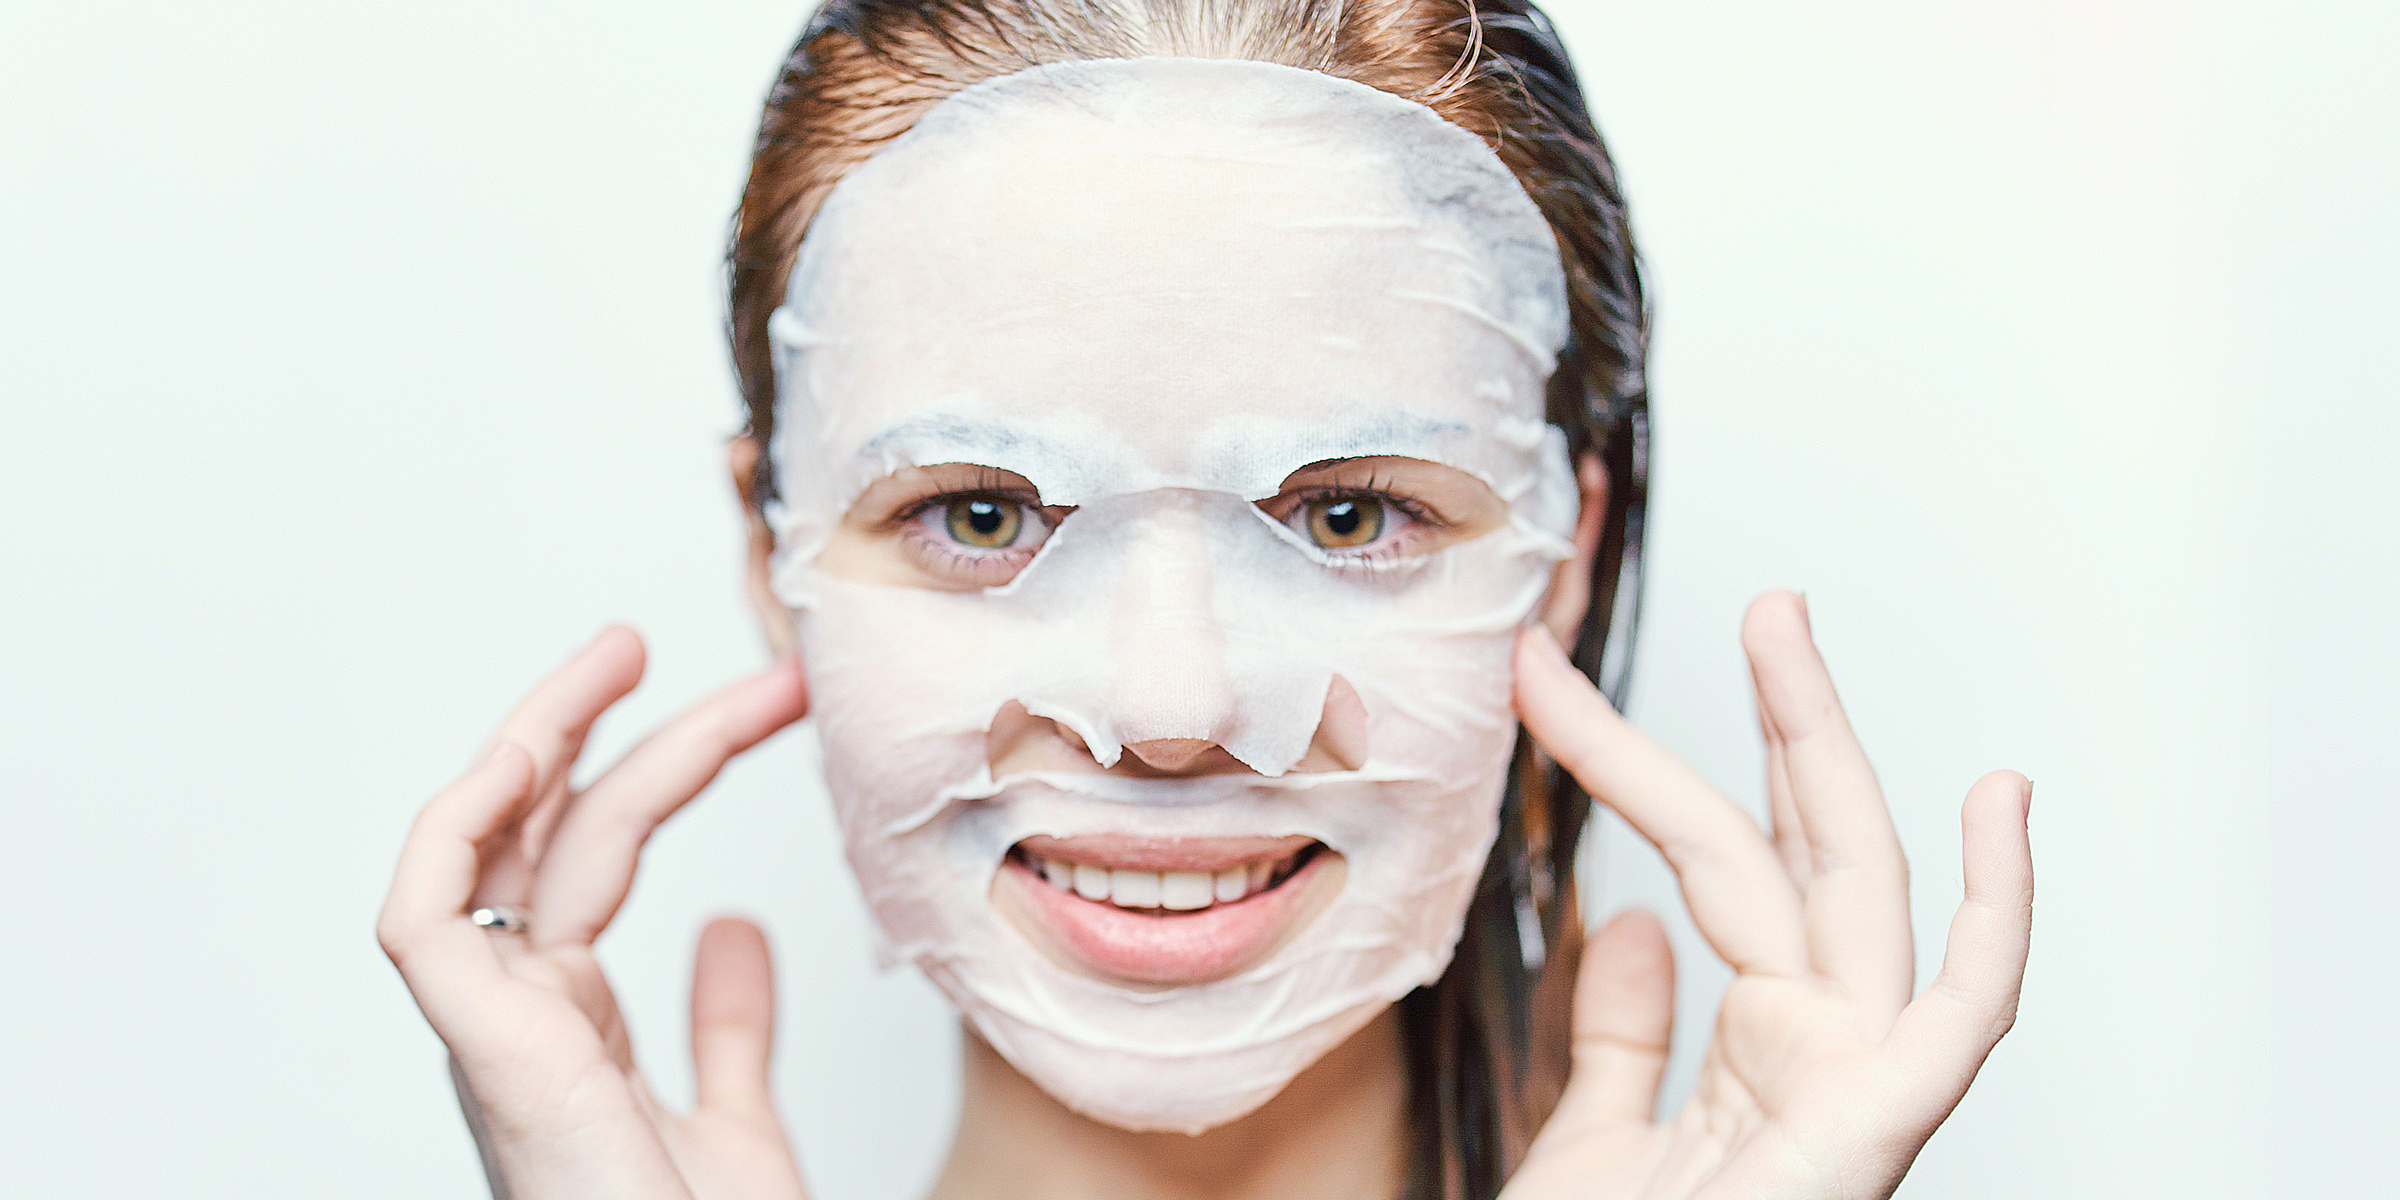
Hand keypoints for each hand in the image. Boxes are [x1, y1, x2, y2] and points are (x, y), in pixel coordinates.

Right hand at [376, 627, 812, 1199]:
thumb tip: (735, 929)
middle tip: (679, 643)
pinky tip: (527, 758)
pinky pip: (427, 920)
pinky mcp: (488, 1052)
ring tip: (622, 654)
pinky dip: (459, 830)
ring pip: (494, 850)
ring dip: (548, 741)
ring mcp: (496, 1035)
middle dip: (612, 732)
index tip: (739, 704)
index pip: (592, 863)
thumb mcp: (736, 1119)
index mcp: (569, 1029)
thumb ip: (725, 1027)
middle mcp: (522, 1020)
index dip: (653, 771)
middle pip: (551, 839)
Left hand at [1503, 592, 2032, 1199]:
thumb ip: (1624, 1039)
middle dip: (1780, 721)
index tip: (1546, 680)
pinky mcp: (1877, 1133)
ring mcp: (1857, 1092)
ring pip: (1855, 889)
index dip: (1639, 765)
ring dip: (1825, 751)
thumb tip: (1629, 922)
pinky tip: (1999, 803)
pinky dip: (1994, 914)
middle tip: (1758, 597)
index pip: (1712, 869)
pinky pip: (1963, 1018)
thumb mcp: (1595, 1145)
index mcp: (1764, 1054)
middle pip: (1805, 855)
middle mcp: (1822, 1056)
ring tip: (1784, 626)